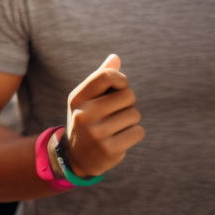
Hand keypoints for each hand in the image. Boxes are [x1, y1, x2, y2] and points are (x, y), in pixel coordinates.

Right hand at [65, 54, 144, 178]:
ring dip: (131, 119)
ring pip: (134, 114)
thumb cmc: (87, 120)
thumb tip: (115, 57)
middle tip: (117, 111)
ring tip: (117, 125)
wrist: (77, 157)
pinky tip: (120, 138)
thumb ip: (100, 78)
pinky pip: (137, 132)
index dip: (121, 79)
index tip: (121, 86)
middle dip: (129, 102)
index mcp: (78, 98)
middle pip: (127, 96)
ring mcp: (96, 133)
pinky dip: (134, 133)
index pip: (105, 76)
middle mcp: (84, 114)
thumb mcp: (87, 99)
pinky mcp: (109, 149)